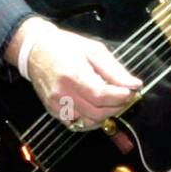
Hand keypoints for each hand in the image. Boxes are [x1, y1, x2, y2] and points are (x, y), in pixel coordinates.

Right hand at [7, 17, 141, 128]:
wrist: (36, 51)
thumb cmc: (65, 47)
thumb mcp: (94, 51)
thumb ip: (115, 71)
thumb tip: (134, 85)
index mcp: (72, 75)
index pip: (101, 96)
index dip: (120, 97)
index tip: (131, 92)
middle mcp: (62, 93)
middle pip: (97, 112)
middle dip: (117, 107)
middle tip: (125, 97)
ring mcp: (56, 104)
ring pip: (89, 122)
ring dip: (105, 115)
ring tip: (112, 102)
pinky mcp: (53, 111)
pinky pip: (77, 124)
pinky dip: (91, 120)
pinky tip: (97, 108)